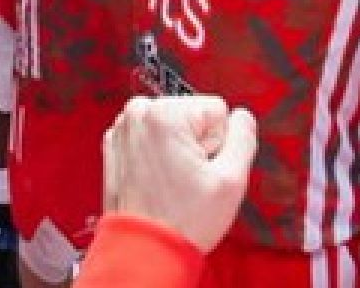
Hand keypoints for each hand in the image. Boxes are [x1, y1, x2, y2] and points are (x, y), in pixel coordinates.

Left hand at [103, 96, 257, 255]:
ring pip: (173, 127)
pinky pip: (152, 139)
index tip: (204, 169)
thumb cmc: (182, 221)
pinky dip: (158, 156)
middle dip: (198, 146)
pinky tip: (158, 181)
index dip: (220, 143)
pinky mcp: (115, 145)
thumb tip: (242, 118)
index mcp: (164, 113)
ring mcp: (123, 129)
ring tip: (173, 182)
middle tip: (189, 179)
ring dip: (178, 151)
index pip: (217, 111)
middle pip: (193, 116)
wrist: (143, 249)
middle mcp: (138, 113)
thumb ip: (244, 139)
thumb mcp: (231, 181)